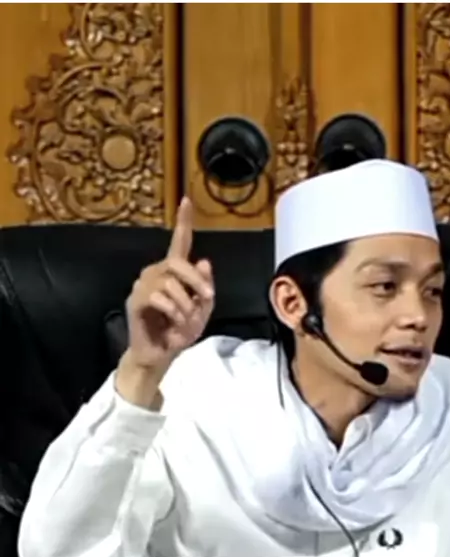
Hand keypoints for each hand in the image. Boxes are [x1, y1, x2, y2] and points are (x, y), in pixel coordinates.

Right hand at [125, 197, 214, 371]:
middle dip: (196, 281)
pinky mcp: (134, 301)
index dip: (183, 222)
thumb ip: (205, 289)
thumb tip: (204, 262)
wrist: (159, 356)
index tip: (187, 200)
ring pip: (170, 283)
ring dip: (185, 305)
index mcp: (173, 273)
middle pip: (177, 262)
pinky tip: (173, 323)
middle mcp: (155, 273)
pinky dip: (172, 311)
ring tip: (185, 321)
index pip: (179, 243)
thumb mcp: (201, 312)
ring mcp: (143, 286)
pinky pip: (157, 297)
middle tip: (207, 298)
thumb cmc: (178, 333)